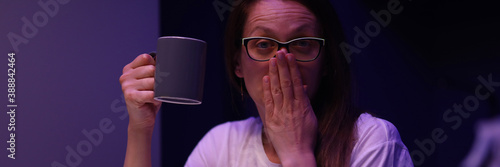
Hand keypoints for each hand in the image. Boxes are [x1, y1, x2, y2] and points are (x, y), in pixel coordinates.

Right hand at [120, 54, 161, 131]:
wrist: (142, 120)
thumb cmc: (148, 99)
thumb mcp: (151, 80)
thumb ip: (154, 69)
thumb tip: (164, 59)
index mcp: (129, 69)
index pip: (146, 57)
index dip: (156, 65)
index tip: (156, 75)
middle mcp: (125, 76)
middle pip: (151, 69)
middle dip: (158, 80)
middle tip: (154, 90)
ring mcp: (126, 86)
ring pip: (153, 82)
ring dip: (158, 91)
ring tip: (152, 96)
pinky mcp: (131, 96)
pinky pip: (151, 93)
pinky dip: (156, 98)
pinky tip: (152, 102)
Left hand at [262, 50, 317, 165]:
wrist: (297, 154)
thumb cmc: (306, 137)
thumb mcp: (311, 117)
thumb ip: (305, 101)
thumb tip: (301, 87)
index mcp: (302, 106)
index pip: (296, 82)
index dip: (292, 68)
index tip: (289, 56)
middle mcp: (291, 107)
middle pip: (286, 82)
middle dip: (282, 66)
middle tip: (280, 52)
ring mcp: (280, 113)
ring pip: (277, 89)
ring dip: (274, 73)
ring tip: (272, 60)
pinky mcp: (271, 119)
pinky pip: (269, 101)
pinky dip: (266, 89)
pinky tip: (265, 78)